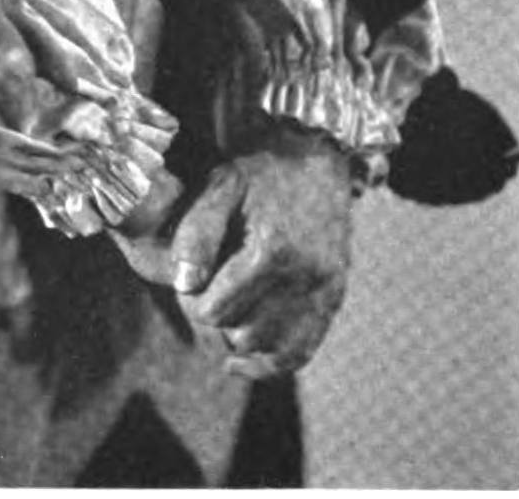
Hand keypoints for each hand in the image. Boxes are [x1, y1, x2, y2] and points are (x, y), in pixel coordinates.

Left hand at [169, 124, 351, 378]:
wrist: (316, 156)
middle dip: (215, 321)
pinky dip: (270, 362)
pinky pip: (301, 352)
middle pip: (241, 334)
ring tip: (223, 314)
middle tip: (203, 295)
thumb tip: (184, 284)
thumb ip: (197, 232)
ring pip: (270, 350)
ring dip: (240, 339)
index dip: (191, 303)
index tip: (187, 284)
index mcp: (273, 249)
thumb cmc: (260, 171)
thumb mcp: (220, 186)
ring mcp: (325, 291)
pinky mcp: (334, 298)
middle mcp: (305, 277)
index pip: (216, 311)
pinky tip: (241, 358)